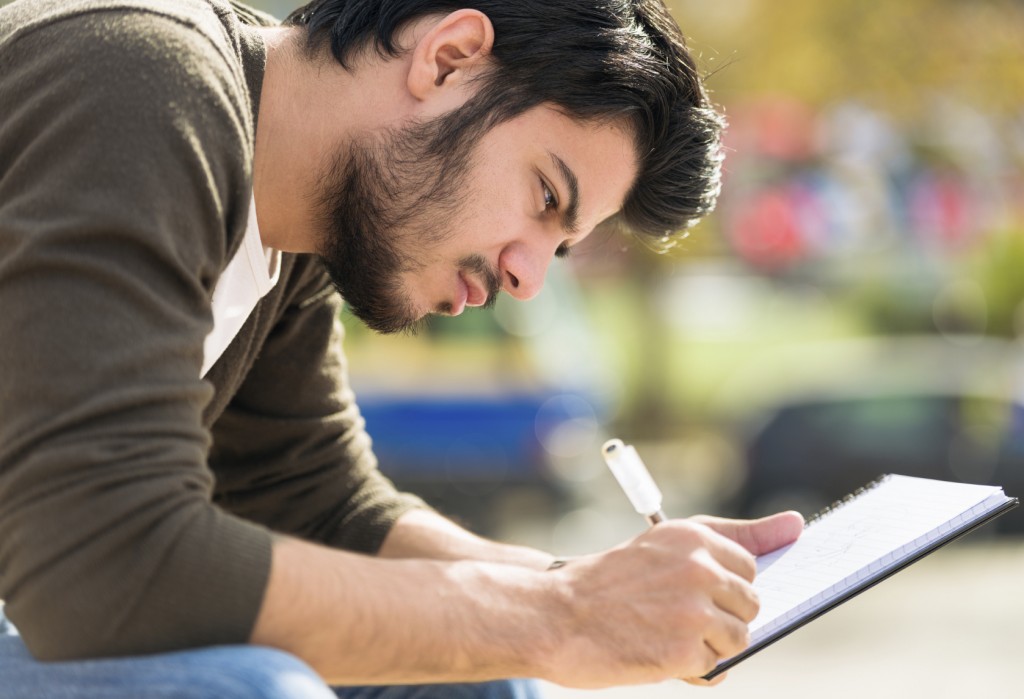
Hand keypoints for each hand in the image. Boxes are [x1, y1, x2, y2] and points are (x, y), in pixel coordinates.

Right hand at [541, 511, 803, 687]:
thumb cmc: (609, 582)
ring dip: (708, 644)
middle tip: (672, 616)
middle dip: (720, 617)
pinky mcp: (686, 649)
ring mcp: (694, 610)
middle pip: (751, 603)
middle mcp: (700, 567)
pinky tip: (656, 652)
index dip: (723, 586)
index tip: (699, 593)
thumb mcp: (665, 545)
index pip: (749, 566)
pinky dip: (690, 667)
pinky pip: (715, 666)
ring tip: (663, 634)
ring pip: (739, 637)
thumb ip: (733, 537)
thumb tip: (798, 524)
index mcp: (694, 536)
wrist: (554, 615)